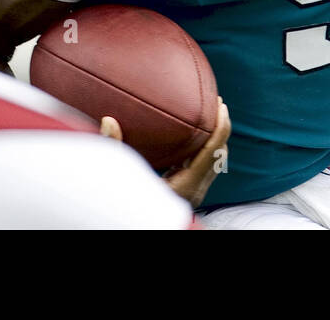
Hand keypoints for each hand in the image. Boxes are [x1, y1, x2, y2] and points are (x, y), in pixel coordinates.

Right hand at [100, 98, 231, 208]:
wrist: (132, 226)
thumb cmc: (126, 209)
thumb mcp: (120, 180)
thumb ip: (115, 150)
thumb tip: (108, 120)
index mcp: (186, 186)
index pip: (213, 151)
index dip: (220, 126)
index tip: (220, 104)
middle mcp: (194, 190)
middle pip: (219, 154)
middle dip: (220, 127)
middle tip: (215, 103)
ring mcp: (192, 192)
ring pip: (213, 161)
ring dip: (213, 137)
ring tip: (206, 114)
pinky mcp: (186, 192)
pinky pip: (202, 166)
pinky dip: (202, 148)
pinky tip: (191, 135)